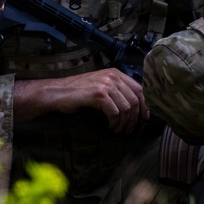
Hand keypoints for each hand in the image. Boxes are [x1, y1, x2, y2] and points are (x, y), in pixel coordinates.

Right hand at [15, 67, 147, 133]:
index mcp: (115, 73)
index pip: (139, 89)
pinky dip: (115, 122)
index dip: (144, 105)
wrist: (58, 92)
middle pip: (135, 100)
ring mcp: (105, 84)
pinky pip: (115, 112)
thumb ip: (116, 90)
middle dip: (134, 118)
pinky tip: (110, 126)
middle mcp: (112, 76)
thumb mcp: (100, 85)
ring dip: (124, 123)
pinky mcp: (98, 94)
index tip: (144, 117)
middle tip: (129, 129)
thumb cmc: (78, 92)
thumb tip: (134, 105)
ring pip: (126, 108)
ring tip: (118, 129)